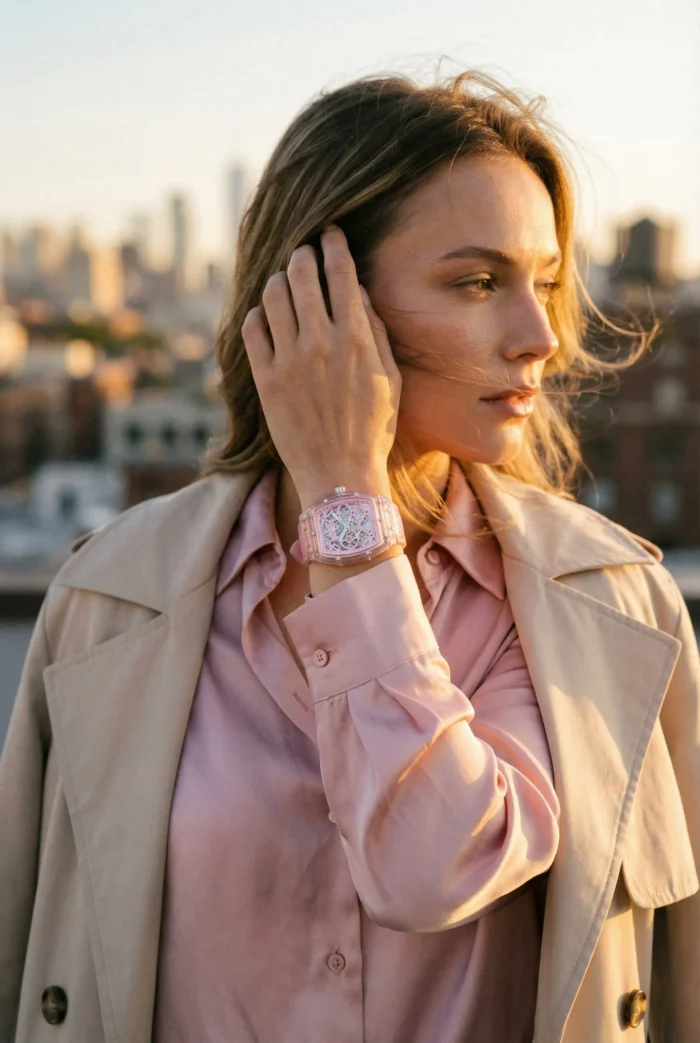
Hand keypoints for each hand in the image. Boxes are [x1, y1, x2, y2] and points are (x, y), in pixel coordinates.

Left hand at [241, 225, 401, 502]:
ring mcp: (289, 360)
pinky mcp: (265, 379)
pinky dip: (258, 314)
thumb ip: (376, 332)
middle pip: (302, 274)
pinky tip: (266, 317)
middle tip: (303, 253)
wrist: (339, 475)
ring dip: (279, 281)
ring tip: (284, 284)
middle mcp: (320, 342)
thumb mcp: (391, 379)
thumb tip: (360, 293)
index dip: (334, 245)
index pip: (341, 273)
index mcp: (356, 339)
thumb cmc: (373, 429)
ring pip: (273, 295)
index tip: (329, 234)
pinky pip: (252, 328)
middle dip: (303, 255)